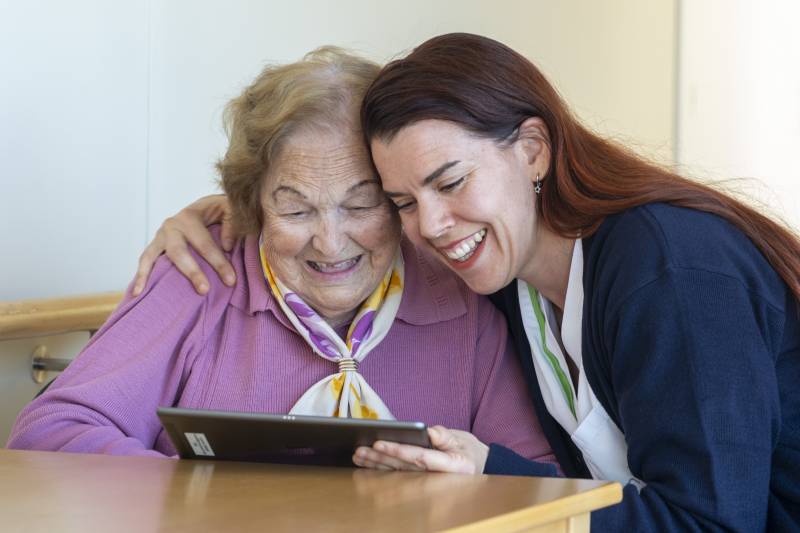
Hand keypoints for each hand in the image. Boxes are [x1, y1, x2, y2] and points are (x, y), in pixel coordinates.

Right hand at [133, 195, 235, 295]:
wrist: (206, 207)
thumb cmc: (220, 211)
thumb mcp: (230, 209)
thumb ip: (232, 224)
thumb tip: (226, 246)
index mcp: (190, 216)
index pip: (205, 243)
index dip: (219, 263)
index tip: (231, 281)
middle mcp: (172, 225)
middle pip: (179, 251)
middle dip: (192, 272)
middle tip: (204, 290)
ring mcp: (161, 235)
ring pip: (155, 257)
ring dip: (155, 276)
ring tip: (154, 294)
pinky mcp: (155, 245)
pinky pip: (145, 261)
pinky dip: (140, 276)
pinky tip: (137, 293)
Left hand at [352, 426, 488, 473]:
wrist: (474, 467)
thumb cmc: (467, 451)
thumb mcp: (461, 439)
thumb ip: (445, 436)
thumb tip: (428, 432)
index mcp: (452, 467)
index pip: (420, 458)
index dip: (399, 451)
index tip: (380, 444)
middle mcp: (436, 478)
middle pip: (403, 468)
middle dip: (380, 459)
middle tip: (361, 450)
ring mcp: (425, 482)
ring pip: (396, 473)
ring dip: (375, 465)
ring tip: (359, 455)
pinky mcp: (417, 481)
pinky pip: (397, 475)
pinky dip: (380, 470)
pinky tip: (365, 464)